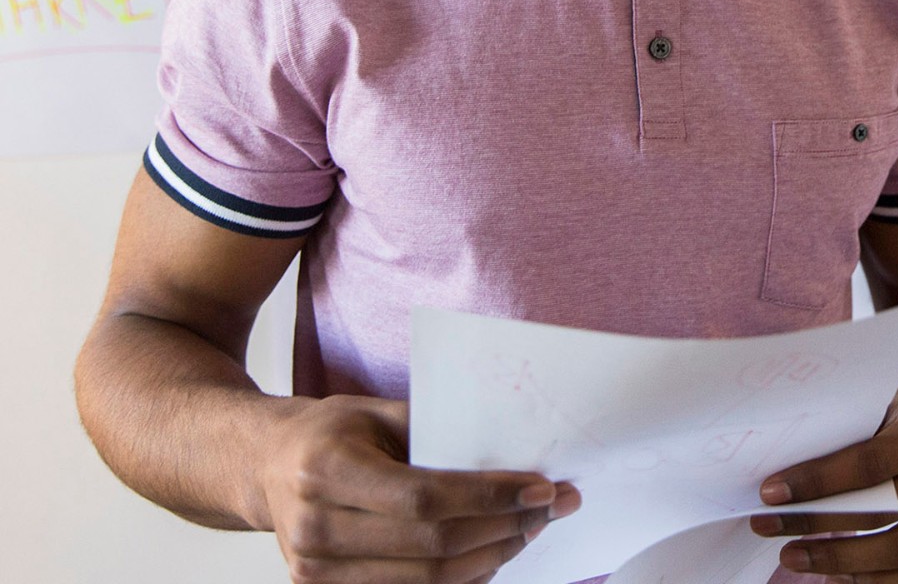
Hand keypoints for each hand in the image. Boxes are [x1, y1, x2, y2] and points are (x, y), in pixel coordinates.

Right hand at [260, 395, 580, 582]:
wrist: (265, 465)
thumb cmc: (328, 431)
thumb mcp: (374, 411)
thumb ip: (432, 430)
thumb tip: (509, 448)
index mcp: (328, 469)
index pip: (425, 498)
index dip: (489, 497)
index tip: (540, 488)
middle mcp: (317, 526)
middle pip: (432, 547)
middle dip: (504, 529)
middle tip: (550, 508)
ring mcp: (316, 571)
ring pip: (426, 582)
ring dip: (490, 558)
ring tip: (528, 529)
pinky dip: (459, 580)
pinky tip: (490, 554)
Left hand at [750, 379, 897, 582]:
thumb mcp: (882, 406)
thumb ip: (847, 437)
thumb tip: (783, 480)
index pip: (873, 461)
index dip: (820, 481)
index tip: (772, 493)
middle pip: (887, 511)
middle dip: (821, 524)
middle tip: (772, 528)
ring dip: (842, 562)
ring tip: (797, 556)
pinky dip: (876, 582)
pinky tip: (838, 576)